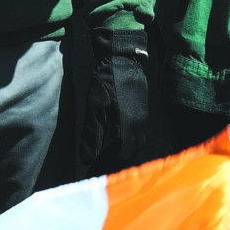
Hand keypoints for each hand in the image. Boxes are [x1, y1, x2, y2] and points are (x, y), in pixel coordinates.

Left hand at [77, 34, 150, 175]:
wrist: (124, 58)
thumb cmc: (107, 80)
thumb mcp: (94, 106)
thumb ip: (92, 134)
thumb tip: (86, 158)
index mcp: (127, 127)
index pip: (119, 156)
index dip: (107, 166)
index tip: (94, 172)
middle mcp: (139, 126)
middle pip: (129, 154)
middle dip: (115, 164)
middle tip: (99, 170)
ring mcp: (143, 120)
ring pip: (136, 146)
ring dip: (123, 156)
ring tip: (107, 160)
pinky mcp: (143, 113)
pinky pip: (138, 137)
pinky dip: (128, 146)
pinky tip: (117, 144)